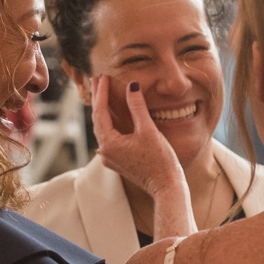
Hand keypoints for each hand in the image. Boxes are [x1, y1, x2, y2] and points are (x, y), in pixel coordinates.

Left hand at [91, 75, 193, 236]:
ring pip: (102, 129)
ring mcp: (110, 158)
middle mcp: (105, 152)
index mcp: (109, 144)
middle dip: (98, 99)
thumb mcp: (148, 130)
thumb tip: (131, 86)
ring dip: (103, 110)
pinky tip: (112, 114)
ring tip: (102, 93)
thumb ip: (137, 107)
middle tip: (97, 80)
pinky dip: (110, 122)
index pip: (100, 112)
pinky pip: (109, 137)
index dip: (101, 93)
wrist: (166, 186)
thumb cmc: (160, 160)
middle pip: (98, 120)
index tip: (103, 77)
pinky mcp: (118, 161)